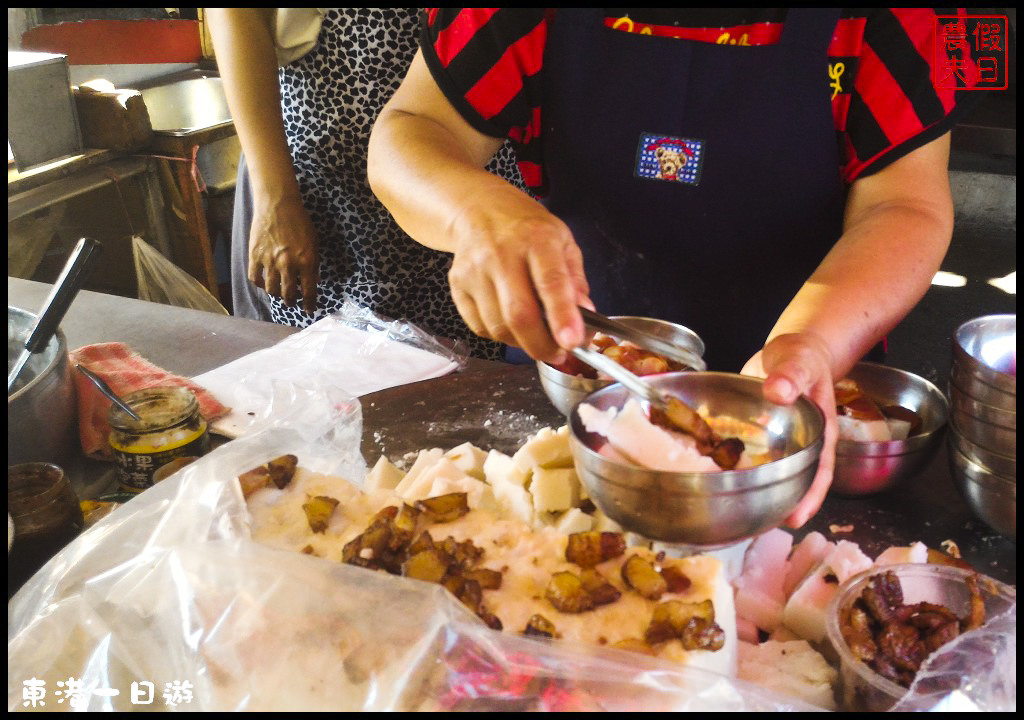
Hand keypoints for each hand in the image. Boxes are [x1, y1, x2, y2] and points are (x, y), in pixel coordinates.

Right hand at [248, 193, 318, 314]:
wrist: (278, 205)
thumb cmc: (300, 222)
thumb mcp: (314, 243)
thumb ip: (314, 264)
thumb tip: (314, 281)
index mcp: (307, 262)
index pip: (309, 291)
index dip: (310, 304)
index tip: (310, 310)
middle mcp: (288, 265)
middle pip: (289, 294)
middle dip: (292, 302)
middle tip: (293, 302)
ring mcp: (270, 261)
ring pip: (272, 290)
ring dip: (277, 295)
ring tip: (279, 293)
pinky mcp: (255, 256)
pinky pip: (255, 278)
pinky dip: (260, 284)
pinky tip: (265, 283)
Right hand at [448, 187, 590, 362]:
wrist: (480, 211)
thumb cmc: (528, 230)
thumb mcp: (563, 243)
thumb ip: (575, 281)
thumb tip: (585, 316)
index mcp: (537, 239)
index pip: (551, 283)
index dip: (562, 316)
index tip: (572, 342)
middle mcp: (501, 254)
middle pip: (519, 314)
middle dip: (541, 345)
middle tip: (556, 354)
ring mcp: (475, 270)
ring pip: (498, 326)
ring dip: (521, 343)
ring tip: (535, 337)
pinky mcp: (457, 285)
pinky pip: (480, 327)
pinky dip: (500, 336)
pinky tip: (511, 325)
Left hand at [742, 332, 836, 527]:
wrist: (787, 352)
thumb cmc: (803, 357)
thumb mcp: (801, 361)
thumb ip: (792, 374)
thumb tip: (778, 390)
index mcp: (820, 433)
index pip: (821, 472)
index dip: (811, 497)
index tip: (797, 518)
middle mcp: (799, 445)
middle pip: (795, 482)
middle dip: (780, 506)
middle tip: (756, 528)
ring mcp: (777, 444)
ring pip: (768, 474)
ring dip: (755, 492)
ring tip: (734, 515)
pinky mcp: (755, 438)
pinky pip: (745, 457)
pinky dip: (734, 469)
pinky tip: (715, 478)